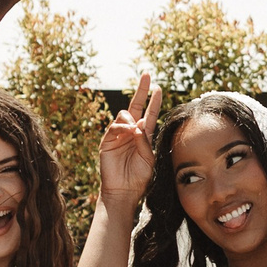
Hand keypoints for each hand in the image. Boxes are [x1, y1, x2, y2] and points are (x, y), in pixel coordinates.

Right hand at [99, 72, 162, 206]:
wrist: (124, 191)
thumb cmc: (139, 177)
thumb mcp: (149, 158)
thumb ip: (145, 141)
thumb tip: (139, 123)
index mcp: (143, 136)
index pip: (149, 114)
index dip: (154, 101)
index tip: (159, 87)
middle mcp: (131, 132)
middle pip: (136, 106)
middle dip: (141, 90)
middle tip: (147, 75)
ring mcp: (118, 136)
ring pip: (124, 116)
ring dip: (131, 118)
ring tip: (135, 128)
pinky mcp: (107, 142)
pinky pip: (114, 127)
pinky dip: (122, 127)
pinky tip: (128, 131)